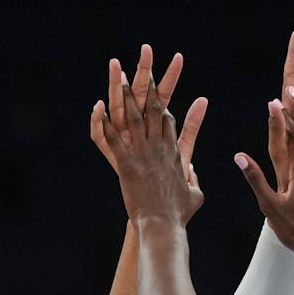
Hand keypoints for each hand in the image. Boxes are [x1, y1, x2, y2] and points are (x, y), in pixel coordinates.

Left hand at [94, 53, 203, 223]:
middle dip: (149, 89)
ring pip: (134, 118)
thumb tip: (193, 172)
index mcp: (175, 154)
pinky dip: (105, 122)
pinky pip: (114, 139)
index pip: (169, 122)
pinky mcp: (127, 164)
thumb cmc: (179, 214)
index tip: (157, 93)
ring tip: (120, 78)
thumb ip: (194, 179)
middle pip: (155, 112)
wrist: (163, 224)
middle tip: (144, 69)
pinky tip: (98, 107)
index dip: (162, 105)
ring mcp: (143, 155)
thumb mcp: (195, 195)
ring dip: (126, 97)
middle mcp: (160, 148)